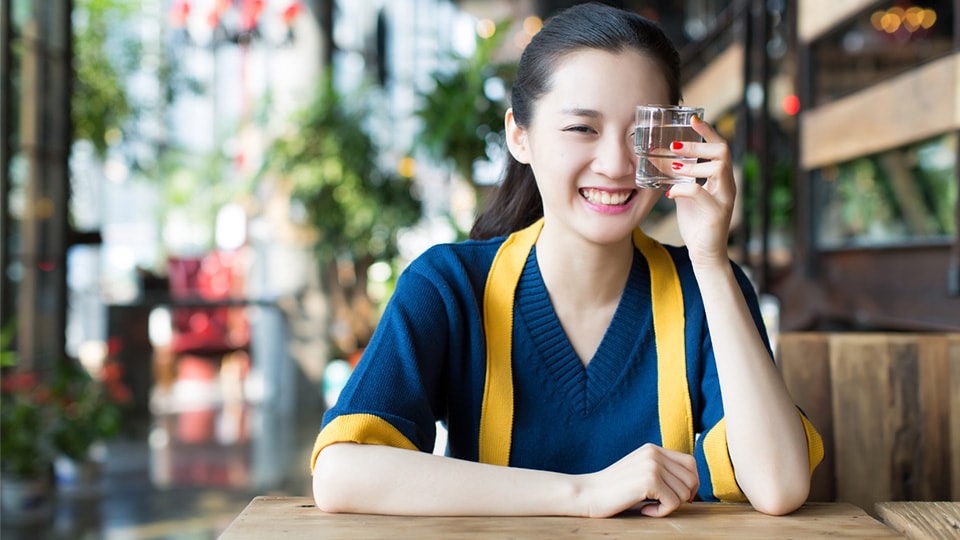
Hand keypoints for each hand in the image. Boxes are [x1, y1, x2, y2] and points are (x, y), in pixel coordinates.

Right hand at [577, 443, 698, 517]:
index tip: (679, 497)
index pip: (691, 463)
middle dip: (683, 497)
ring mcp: (652, 465)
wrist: (588, 494)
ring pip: (684, 493)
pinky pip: (673, 503)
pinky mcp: (649, 481)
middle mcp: (654, 453)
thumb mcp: (640, 471)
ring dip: (669, 506)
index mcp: (653, 449)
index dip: (691, 483)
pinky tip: (645, 510)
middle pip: (691, 479)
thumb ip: (661, 470)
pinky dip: (661, 513)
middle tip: (663, 505)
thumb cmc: (614, 489)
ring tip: (649, 506)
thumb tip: (692, 486)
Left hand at [664, 117, 735, 268]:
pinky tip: (670, 193)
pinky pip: (700, 192)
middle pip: (722, 152)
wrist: (705, 254)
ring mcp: (725, 199)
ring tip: (671, 168)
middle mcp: (727, 186)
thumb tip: (660, 159)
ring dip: (690, 165)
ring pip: (716, 168)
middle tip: (674, 145)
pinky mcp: (717, 214)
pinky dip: (682, 188)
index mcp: (721, 179)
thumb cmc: (696, 223)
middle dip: (697, 145)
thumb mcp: (686, 195)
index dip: (707, 131)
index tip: (693, 118)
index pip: (720, 147)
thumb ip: (680, 178)